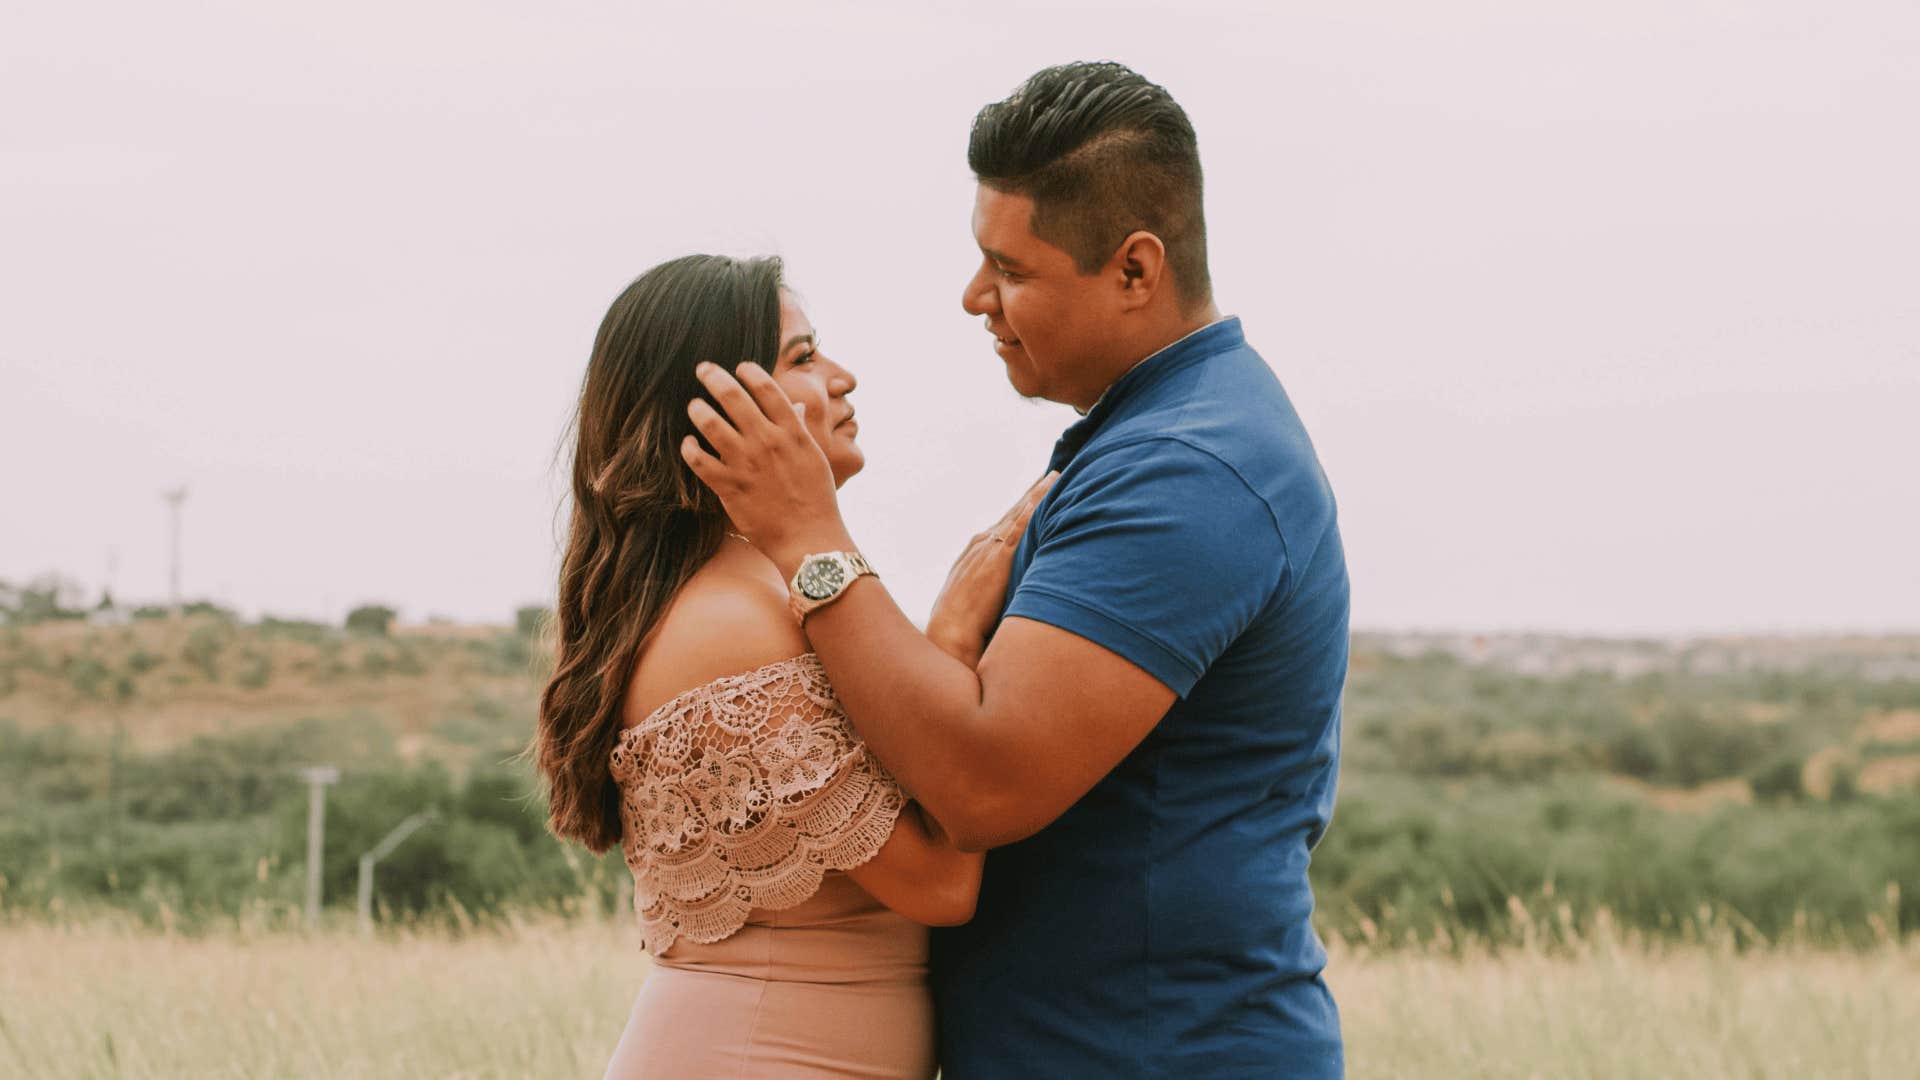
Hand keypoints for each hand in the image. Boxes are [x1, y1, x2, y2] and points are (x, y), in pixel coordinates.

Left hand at [682, 362, 851, 573]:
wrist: (810, 539)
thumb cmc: (817, 499)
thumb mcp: (815, 457)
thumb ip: (801, 429)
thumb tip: (796, 406)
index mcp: (792, 432)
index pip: (768, 388)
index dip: (750, 372)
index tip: (739, 367)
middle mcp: (768, 442)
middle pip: (733, 397)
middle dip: (713, 377)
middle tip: (703, 369)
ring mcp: (746, 464)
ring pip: (710, 423)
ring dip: (698, 409)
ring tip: (694, 406)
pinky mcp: (729, 487)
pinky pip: (699, 460)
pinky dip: (689, 448)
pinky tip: (688, 444)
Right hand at [926, 471, 1058, 667]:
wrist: (950, 631)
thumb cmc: (961, 624)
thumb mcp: (973, 597)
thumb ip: (989, 586)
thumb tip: (1002, 591)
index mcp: (975, 552)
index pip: (1003, 523)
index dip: (1021, 508)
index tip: (1035, 492)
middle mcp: (982, 543)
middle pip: (1013, 512)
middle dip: (1032, 493)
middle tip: (1052, 474)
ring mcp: (990, 549)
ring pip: (1019, 514)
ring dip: (1037, 494)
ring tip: (1055, 476)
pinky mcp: (999, 558)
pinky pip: (1019, 528)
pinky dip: (1031, 510)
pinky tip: (1044, 497)